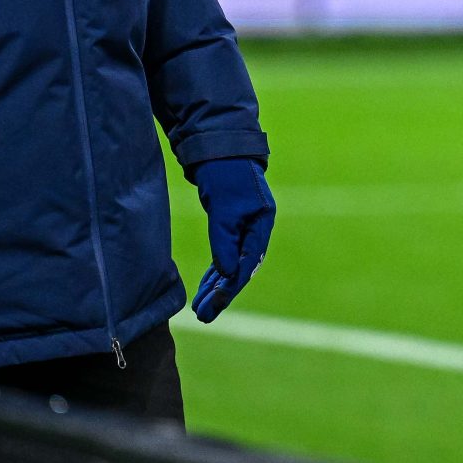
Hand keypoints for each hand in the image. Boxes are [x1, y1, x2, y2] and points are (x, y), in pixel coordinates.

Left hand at [189, 156, 276, 320]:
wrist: (221, 147)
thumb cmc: (225, 173)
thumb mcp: (223, 207)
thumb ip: (225, 240)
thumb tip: (227, 275)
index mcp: (262, 222)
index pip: (247, 261)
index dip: (231, 285)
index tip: (214, 304)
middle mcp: (256, 228)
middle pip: (240, 267)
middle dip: (221, 293)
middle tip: (204, 315)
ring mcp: (245, 227)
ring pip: (231, 264)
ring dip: (216, 286)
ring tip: (200, 309)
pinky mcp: (232, 225)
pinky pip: (225, 255)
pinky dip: (215, 272)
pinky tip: (207, 287)